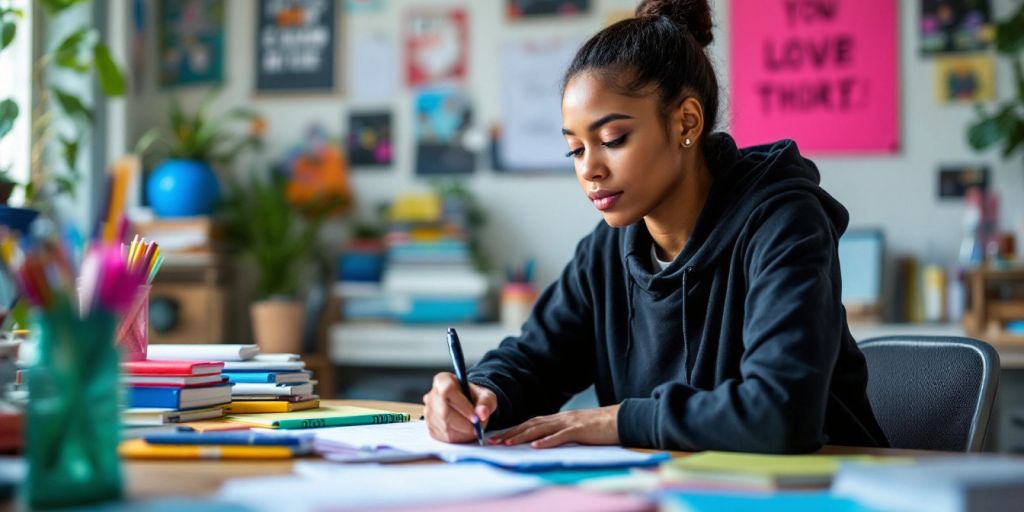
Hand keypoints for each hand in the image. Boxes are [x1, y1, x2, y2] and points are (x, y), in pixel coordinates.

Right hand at [423, 372, 497, 443]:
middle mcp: (432, 395)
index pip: (447, 391)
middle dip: (464, 423)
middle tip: (477, 427)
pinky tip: (464, 431)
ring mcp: (428, 412)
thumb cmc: (475, 398)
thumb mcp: (486, 396)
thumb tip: (482, 414)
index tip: (475, 416)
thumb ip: (486, 403)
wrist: (468, 406)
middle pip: (444, 412)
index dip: (462, 405)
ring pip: (444, 427)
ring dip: (462, 432)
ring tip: (472, 428)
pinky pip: (443, 436)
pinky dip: (457, 438)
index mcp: (443, 380)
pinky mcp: (430, 427)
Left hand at [488, 404, 620, 448]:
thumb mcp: (576, 429)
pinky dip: (547, 441)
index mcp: (559, 418)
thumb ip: (561, 433)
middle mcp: (560, 418)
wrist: (621, 419)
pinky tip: (536, 446)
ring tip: (507, 443)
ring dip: (523, 436)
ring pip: (541, 429)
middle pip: (530, 424)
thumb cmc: (599, 428)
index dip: (514, 429)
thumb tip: (544, 443)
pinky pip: (561, 436)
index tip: (498, 437)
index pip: (531, 423)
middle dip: (511, 432)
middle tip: (493, 441)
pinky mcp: (580, 430)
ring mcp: (569, 423)